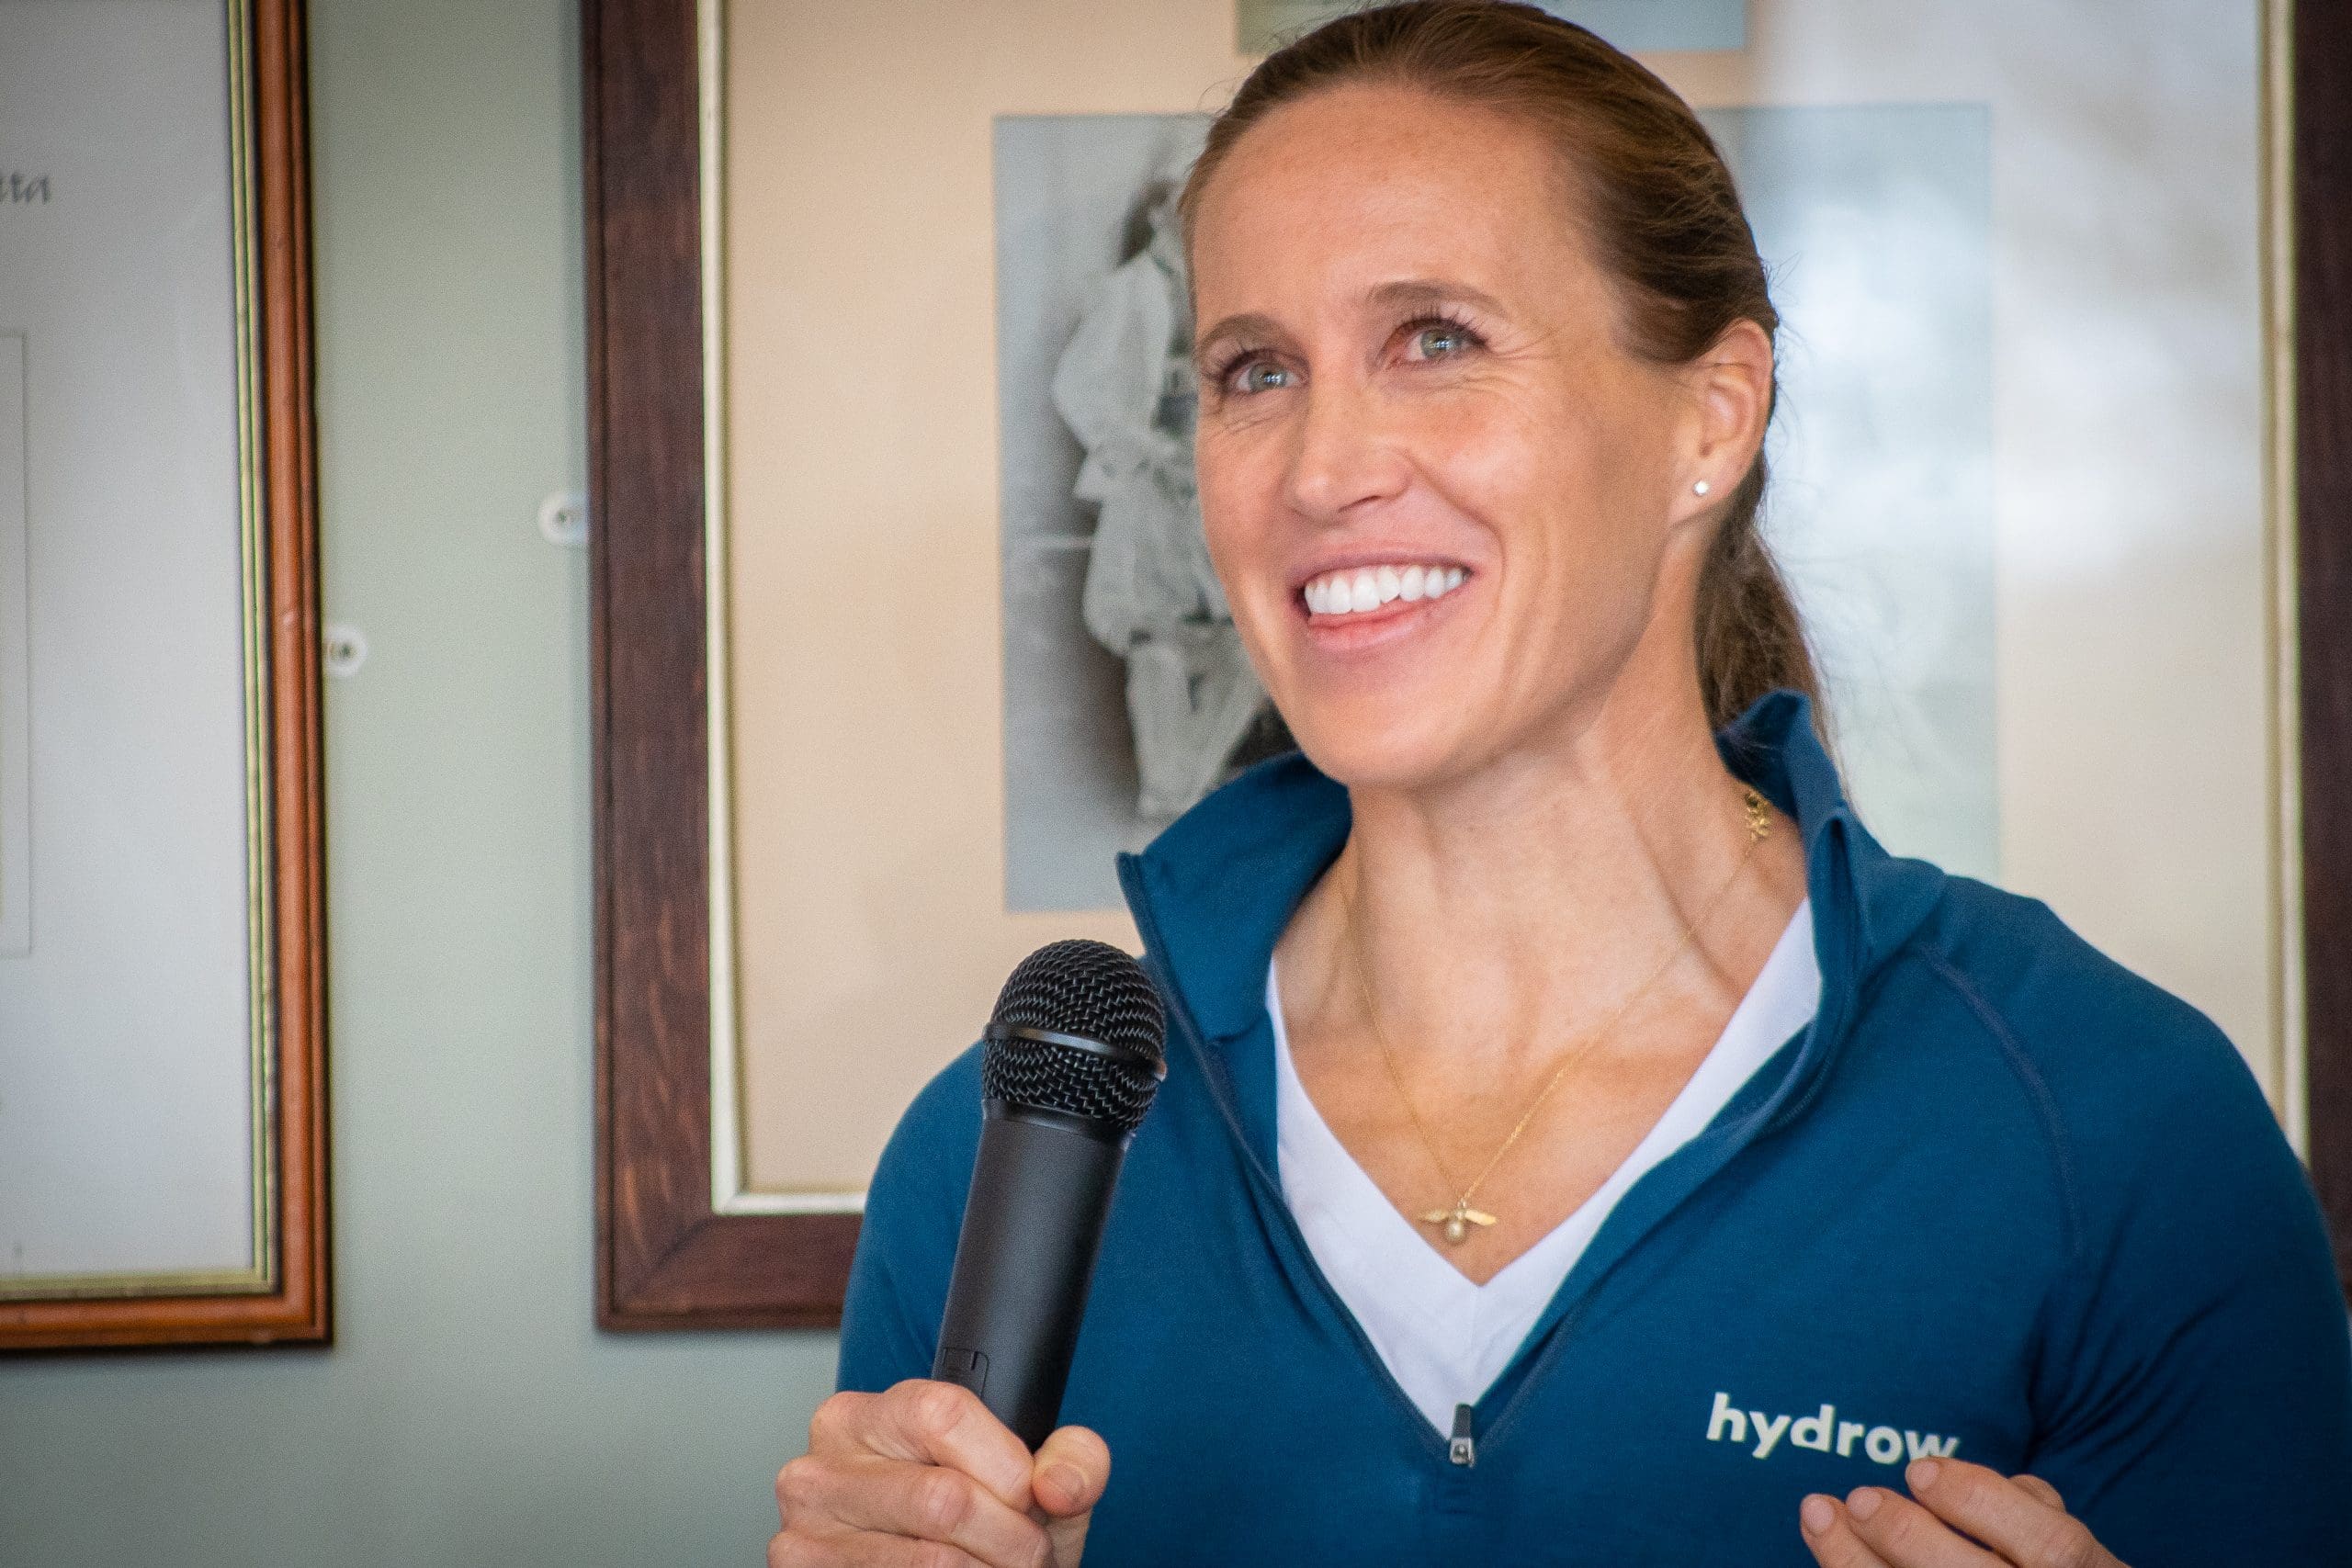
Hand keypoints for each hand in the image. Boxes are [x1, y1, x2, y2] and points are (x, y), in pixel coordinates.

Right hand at [769, 1378, 1109, 1566]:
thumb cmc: (981, 1522)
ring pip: (929, 1560)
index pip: (945, 1415)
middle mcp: (820, 1466)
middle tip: (1029, 1554)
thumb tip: (1058, 1483)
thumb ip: (1070, 1460)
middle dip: (1010, 1539)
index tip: (1030, 1501)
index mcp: (867, 1414)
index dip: (1007, 1467)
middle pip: (943, 1498)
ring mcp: (804, 1532)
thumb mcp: (1031, 1482)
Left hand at [1800, 1456, 2126, 1567]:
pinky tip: (1831, 1559)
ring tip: (1820, 1518)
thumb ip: (2028, 1514)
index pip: (2053, 1544)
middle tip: (1858, 1498)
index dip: (1982, 1501)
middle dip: (1908, 1537)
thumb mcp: (2072, 1550)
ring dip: (1858, 1566)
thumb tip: (1946, 1478)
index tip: (1919, 1469)